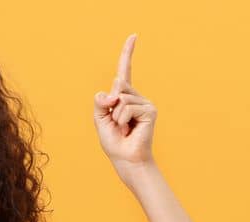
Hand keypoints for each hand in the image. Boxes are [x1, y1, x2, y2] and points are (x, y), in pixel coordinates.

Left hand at [93, 34, 156, 171]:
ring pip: (121, 97)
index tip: (134, 36)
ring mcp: (145, 103)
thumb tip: (114, 92)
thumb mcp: (99, 117)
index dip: (128, 52)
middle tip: (116, 122)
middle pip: (118, 84)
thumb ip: (101, 100)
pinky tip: (129, 129)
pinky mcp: (150, 110)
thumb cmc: (113, 141)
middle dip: (110, 104)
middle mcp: (136, 97)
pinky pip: (127, 106)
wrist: (126, 159)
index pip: (125, 70)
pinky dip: (122, 119)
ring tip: (123, 128)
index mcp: (123, 96)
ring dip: (116, 116)